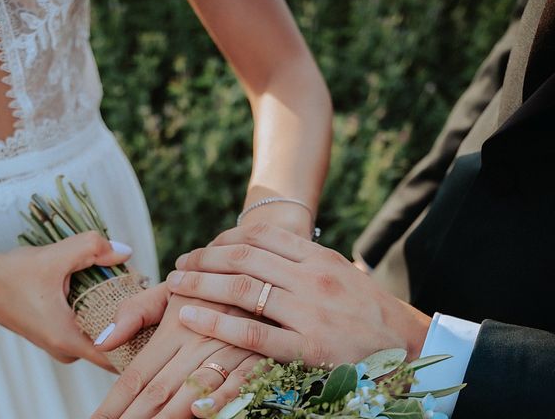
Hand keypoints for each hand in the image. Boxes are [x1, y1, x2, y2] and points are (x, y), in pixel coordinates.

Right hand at [0, 232, 129, 369]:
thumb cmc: (14, 273)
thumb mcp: (57, 255)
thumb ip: (94, 248)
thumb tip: (125, 252)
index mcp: (67, 339)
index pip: (116, 356)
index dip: (138, 337)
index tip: (151, 315)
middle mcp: (65, 349)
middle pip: (112, 344)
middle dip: (130, 320)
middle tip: (142, 291)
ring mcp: (60, 345)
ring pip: (100, 334)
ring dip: (114, 314)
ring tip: (126, 287)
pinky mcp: (56, 336)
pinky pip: (88, 329)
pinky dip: (99, 313)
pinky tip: (106, 290)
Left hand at [92, 290, 262, 418]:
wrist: (256, 267)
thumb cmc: (207, 284)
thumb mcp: (170, 290)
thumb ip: (134, 312)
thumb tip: (101, 342)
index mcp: (174, 326)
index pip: (137, 374)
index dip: (114, 403)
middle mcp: (198, 340)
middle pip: (159, 389)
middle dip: (134, 418)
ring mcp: (227, 348)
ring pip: (193, 389)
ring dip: (169, 417)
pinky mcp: (256, 355)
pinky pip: (237, 383)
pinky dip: (219, 400)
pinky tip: (199, 413)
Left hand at [167, 223, 431, 366]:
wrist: (409, 346)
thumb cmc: (368, 309)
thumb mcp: (340, 272)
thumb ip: (304, 260)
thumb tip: (265, 249)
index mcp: (319, 257)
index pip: (262, 235)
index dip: (225, 238)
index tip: (204, 247)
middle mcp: (312, 277)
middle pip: (245, 257)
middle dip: (205, 258)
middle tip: (179, 264)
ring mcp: (310, 312)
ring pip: (242, 288)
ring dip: (201, 283)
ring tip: (176, 285)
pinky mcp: (308, 348)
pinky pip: (253, 333)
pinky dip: (217, 323)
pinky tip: (191, 318)